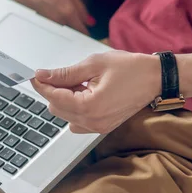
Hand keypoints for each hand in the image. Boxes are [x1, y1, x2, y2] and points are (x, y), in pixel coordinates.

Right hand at [0, 0, 94, 34]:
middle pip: (64, 30)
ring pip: (50, 28)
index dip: (83, 32)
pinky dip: (42, 20)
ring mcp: (37, 17)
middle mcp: (51, 15)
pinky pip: (37, 23)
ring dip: (56, 25)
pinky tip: (40, 9)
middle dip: (70, 29)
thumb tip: (88, 19)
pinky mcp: (25, 16)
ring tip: (54, 12)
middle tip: (72, 24)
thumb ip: (78, 5)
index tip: (86, 34)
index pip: (77, 27)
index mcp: (63, 7)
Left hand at [31, 51, 161, 133]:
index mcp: (90, 106)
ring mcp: (98, 127)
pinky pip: (78, 122)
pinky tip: (87, 94)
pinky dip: (76, 108)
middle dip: (55, 91)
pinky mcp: (103, 127)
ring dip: (66, 100)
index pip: (54, 97)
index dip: (42, 84)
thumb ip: (65, 73)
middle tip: (66, 74)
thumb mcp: (94, 65)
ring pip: (66, 116)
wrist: (155, 79)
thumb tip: (43, 75)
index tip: (36, 74)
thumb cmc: (131, 69)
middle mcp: (93, 122)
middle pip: (56, 109)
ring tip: (82, 84)